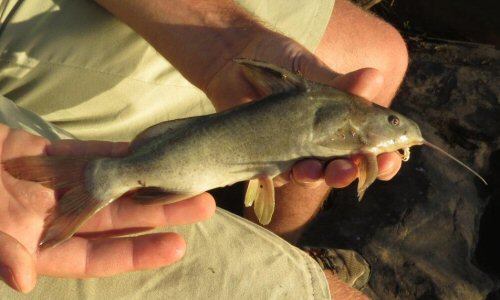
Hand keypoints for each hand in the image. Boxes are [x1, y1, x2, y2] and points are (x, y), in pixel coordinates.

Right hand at [0, 125, 214, 292]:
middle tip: (203, 204)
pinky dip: (114, 151)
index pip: (97, 253)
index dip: (136, 251)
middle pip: (116, 216)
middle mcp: (51, 217)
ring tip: (185, 173)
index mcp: (37, 245)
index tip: (177, 245)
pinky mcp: (44, 155)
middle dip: (159, 210)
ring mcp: (51, 185)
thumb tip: (23, 280)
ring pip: (109, 182)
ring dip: (145, 178)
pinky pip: (87, 152)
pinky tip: (146, 149)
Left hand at [204, 33, 401, 188]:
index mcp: (341, 122)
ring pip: (313, 175)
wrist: (234, 61)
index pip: (370, 148)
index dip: (384, 157)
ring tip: (323, 170)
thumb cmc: (280, 61)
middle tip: (353, 167)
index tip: (391, 157)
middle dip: (352, 171)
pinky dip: (287, 175)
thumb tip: (373, 78)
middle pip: (344, 167)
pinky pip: (279, 175)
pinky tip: (293, 168)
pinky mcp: (267, 159)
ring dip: (321, 176)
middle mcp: (321, 142)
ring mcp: (295, 153)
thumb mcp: (311, 69)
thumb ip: (340, 83)